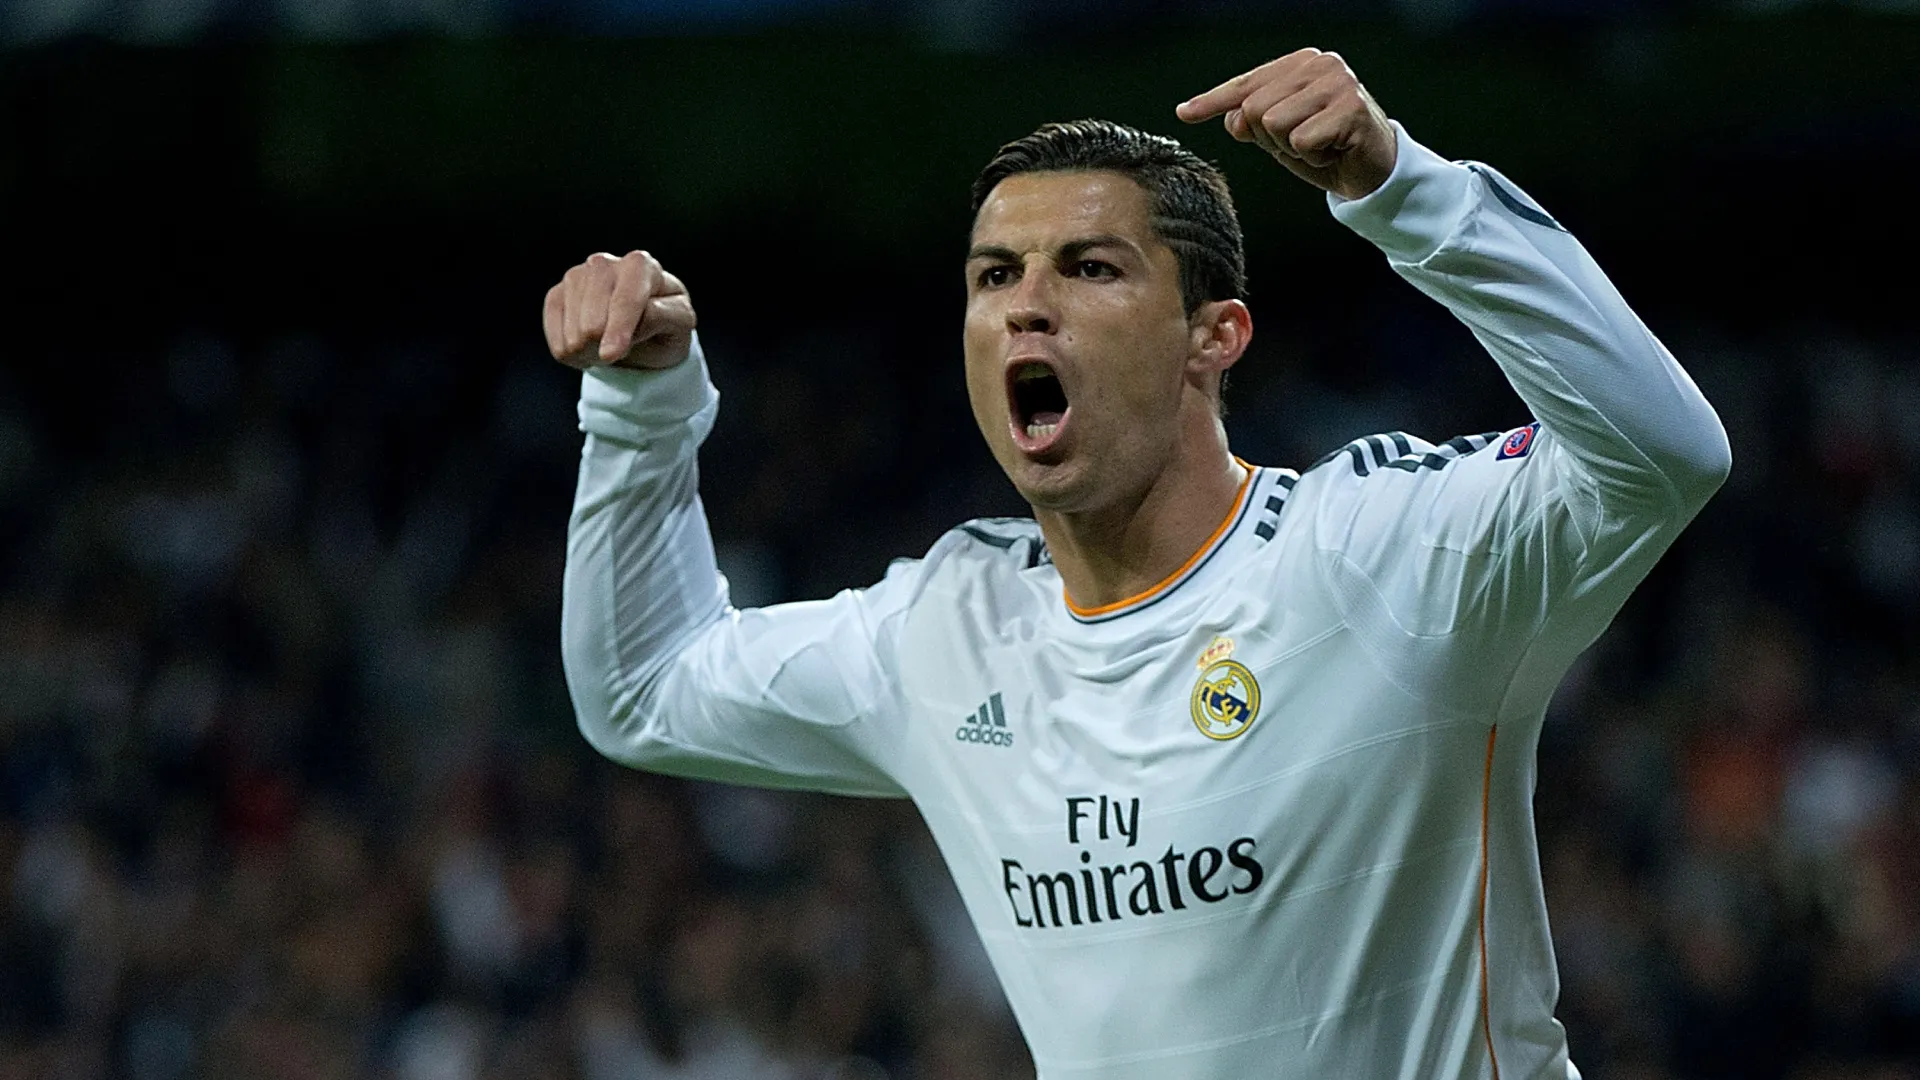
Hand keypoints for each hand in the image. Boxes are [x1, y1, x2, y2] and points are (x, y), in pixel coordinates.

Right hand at [543, 250, 696, 369]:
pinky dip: (570, 353)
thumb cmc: (665, 325)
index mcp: (641, 265)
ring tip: (605, 349)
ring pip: (573, 332)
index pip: (624, 299)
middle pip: (593, 321)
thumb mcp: (679, 324)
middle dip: (604, 347)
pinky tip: (587, 350)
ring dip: (589, 352)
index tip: (611, 355)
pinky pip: (555, 337)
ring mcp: (577, 277)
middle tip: (619, 353)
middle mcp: (605, 264)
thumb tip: (639, 319)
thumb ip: (663, 317)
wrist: (643, 333)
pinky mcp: (557, 295)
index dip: (618, 329)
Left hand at [1176, 49, 1395, 201]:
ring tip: (1320, 146)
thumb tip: (1231, 121)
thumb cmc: (1325, 149)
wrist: (1374, 171)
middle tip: (1304, 144)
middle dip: (1269, 139)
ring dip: (1291, 149)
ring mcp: (1337, 83)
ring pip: (1273, 125)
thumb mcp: (1280, 138)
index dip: (1212, 102)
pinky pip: (1301, 142)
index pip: (1246, 85)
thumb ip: (1252, 125)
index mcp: (1299, 63)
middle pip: (1253, 108)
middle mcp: (1319, 64)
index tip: (1184, 114)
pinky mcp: (1350, 108)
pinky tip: (1333, 152)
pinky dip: (1312, 159)